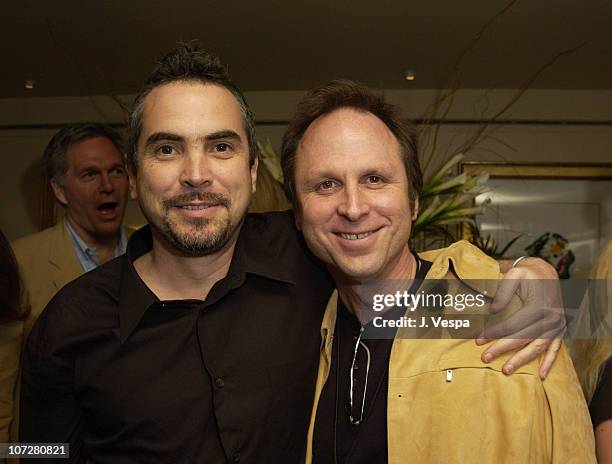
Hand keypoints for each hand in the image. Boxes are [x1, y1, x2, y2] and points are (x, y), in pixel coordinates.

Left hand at [476, 257, 564, 378]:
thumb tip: (493, 311)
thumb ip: (503, 292)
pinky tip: (541, 375)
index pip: (512, 325)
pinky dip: (549, 362)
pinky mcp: (560, 329)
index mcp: (538, 305)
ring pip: (538, 347)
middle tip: (485, 358)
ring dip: (522, 360)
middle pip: (523, 338)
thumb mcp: (514, 275)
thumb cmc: (528, 275)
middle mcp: (551, 317)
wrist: (547, 273)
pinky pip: (555, 349)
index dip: (494, 333)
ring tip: (506, 370)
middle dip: (503, 349)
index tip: (478, 341)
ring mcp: (557, 325)